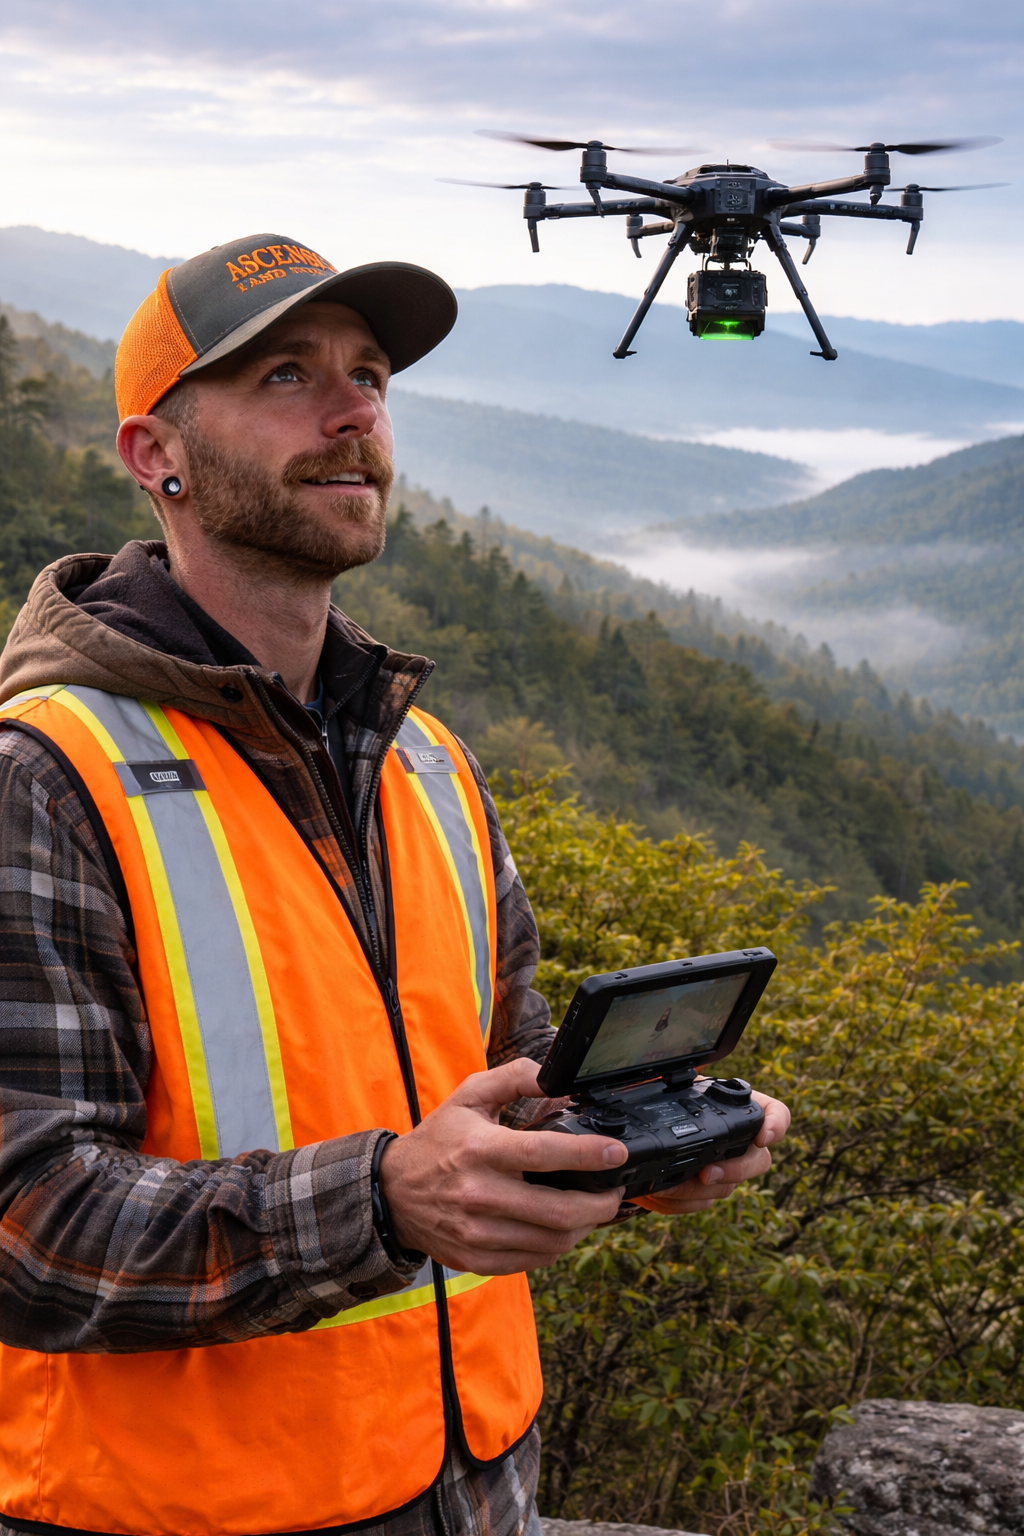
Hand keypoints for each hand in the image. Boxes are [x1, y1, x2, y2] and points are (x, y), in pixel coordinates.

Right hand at [379, 1058, 627, 1274]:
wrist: (391, 1193)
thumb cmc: (438, 1140)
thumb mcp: (469, 1096)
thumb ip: (514, 1078)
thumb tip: (555, 1076)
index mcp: (479, 1149)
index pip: (543, 1154)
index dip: (587, 1155)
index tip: (616, 1153)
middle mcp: (478, 1195)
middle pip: (557, 1211)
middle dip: (600, 1204)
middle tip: (615, 1191)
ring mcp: (477, 1233)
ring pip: (551, 1242)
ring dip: (584, 1227)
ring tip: (593, 1209)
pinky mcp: (477, 1259)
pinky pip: (533, 1260)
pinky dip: (557, 1246)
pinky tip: (563, 1228)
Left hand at [636, 1089, 790, 1214]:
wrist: (648, 1130)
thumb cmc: (666, 1100)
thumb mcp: (673, 1086)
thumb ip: (676, 1084)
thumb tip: (659, 1082)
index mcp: (738, 1108)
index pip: (776, 1113)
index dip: (777, 1125)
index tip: (762, 1138)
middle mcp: (741, 1141)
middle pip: (760, 1161)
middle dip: (734, 1171)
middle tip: (705, 1173)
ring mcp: (727, 1169)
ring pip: (727, 1188)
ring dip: (696, 1190)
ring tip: (666, 1184)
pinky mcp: (707, 1191)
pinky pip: (704, 1203)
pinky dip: (681, 1201)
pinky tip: (661, 1191)